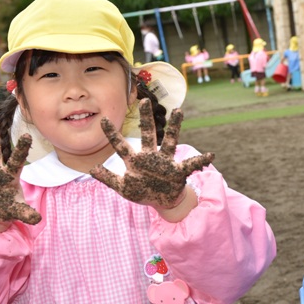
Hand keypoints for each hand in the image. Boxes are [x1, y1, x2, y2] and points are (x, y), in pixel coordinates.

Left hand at [90, 98, 213, 208]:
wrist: (163, 202)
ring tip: (179, 111)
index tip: (103, 119)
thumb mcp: (123, 188)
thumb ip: (108, 179)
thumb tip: (92, 169)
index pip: (121, 145)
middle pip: (148, 134)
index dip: (112, 134)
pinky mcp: (178, 171)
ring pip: (170, 141)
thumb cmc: (143, 192)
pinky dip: (201, 160)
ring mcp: (165, 162)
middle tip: (145, 101)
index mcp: (135, 161)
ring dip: (175, 127)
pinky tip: (211, 154)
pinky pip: (191, 164)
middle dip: (147, 118)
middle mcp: (151, 157)